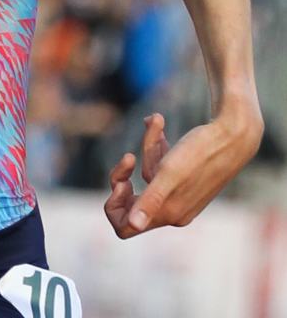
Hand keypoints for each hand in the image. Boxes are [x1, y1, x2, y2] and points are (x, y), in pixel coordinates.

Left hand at [104, 110, 261, 238]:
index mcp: (168, 214)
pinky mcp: (184, 180)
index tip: (122, 182)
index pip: (125, 226)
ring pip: (147, 174)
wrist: (234, 135)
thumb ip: (151, 200)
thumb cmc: (201, 153)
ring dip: (147, 149)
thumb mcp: (170, 173)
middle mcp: (173, 210)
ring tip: (155, 123)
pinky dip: (156, 145)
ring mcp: (179, 195)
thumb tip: (132, 225)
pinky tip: (157, 122)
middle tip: (128, 157)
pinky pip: (159, 165)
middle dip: (125, 174)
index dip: (115, 206)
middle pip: (131, 200)